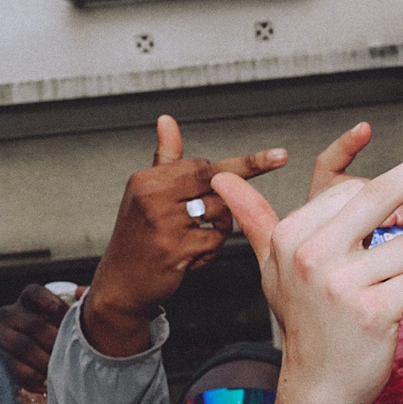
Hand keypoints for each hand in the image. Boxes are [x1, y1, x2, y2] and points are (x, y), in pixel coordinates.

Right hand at [0, 282, 72, 392]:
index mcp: (29, 301)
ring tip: (56, 368)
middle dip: (54, 341)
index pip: (34, 293)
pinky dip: (29, 375)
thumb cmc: (61, 337)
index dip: (53, 305)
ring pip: (20, 344)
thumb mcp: (71, 320)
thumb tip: (81, 293)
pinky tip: (43, 381)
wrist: (41, 364)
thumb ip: (80, 306)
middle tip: (70, 353)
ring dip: (42, 359)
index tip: (70, 319)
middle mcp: (10, 313)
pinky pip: (9, 364)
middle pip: (32, 324)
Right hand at [84, 115, 290, 357]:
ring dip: (218, 229)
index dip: (243, 167)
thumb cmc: (140, 235)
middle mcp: (151, 196)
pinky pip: (215, 242)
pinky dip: (210, 251)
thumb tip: (167, 120)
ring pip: (221, 214)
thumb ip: (166, 158)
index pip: (205, 165)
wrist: (120, 284)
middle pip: (217, 185)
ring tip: (194, 240)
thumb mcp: (147, 193)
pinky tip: (190, 258)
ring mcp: (162, 222)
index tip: (282, 156)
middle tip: (218, 216)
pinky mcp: (173, 249)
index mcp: (147, 179)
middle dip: (231, 198)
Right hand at [214, 142, 402, 403]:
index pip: (353, 189)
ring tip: (377, 295)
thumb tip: (222, 180)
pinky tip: (386, 315)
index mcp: (290, 236)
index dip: (389, 189)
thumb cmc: (305, 321)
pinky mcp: (372, 309)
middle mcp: (311, 253)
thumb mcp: (273, 268)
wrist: (318, 387)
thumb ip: (255, 220)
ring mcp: (341, 282)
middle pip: (381, 194)